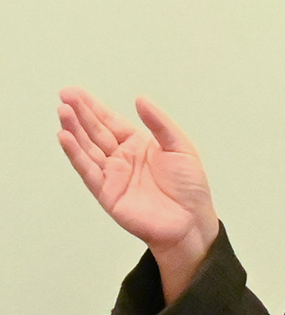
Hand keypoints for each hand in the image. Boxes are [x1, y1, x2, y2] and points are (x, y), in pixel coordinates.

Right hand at [57, 88, 219, 302]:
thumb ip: (159, 123)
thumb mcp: (181, 147)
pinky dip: (75, 154)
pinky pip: (88, 170)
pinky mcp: (107, 192)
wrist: (191, 221)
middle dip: (80, 114)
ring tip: (63, 111)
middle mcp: (122, 158)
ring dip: (74, 130)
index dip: (94, 107)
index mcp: (139, 145)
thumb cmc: (190, 186)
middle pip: (96, 132)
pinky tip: (65, 137)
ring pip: (88, 148)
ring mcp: (113, 175)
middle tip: (64, 95)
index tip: (75, 92)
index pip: (111, 122)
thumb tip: (140, 99)